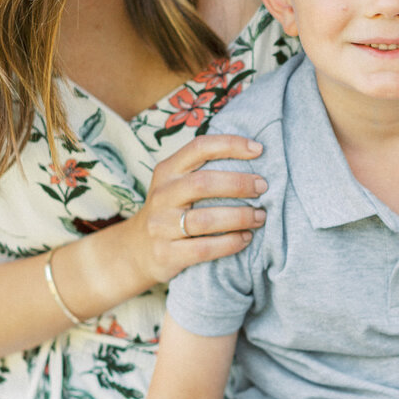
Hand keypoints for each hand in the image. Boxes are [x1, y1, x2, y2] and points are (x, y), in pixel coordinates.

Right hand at [129, 134, 266, 286]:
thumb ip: (203, 170)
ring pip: (206, 219)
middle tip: (263, 187)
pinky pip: (204, 248)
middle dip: (239, 183)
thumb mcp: (175, 184)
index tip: (258, 150)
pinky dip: (230, 243)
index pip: (199, 147)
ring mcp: (162, 226)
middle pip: (203, 183)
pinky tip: (246, 238)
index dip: (230, 145)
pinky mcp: (167, 254)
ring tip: (260, 216)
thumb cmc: (170, 211)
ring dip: (240, 216)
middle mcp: (162, 195)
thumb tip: (254, 156)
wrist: (135, 251)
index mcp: (167, 171)